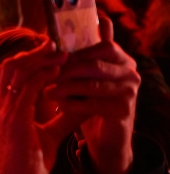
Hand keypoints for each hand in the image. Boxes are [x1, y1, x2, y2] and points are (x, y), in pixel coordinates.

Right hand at [0, 40, 73, 173]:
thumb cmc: (29, 165)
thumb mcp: (50, 136)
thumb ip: (63, 119)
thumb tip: (84, 106)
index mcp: (6, 109)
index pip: (8, 74)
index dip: (27, 59)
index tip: (50, 52)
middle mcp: (2, 105)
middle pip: (9, 66)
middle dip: (31, 53)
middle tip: (55, 44)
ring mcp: (6, 110)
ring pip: (16, 71)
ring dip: (38, 59)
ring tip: (59, 53)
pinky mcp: (15, 117)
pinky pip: (27, 86)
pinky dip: (42, 74)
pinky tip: (58, 70)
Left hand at [51, 17, 138, 173]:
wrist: (105, 137)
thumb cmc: (90, 101)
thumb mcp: (84, 77)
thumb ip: (77, 56)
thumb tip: (50, 36)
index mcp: (122, 59)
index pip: (103, 45)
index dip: (76, 50)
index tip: (51, 54)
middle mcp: (131, 72)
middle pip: (95, 64)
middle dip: (65, 69)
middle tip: (43, 74)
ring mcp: (130, 92)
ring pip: (92, 84)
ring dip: (65, 87)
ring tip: (44, 91)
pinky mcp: (123, 111)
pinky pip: (92, 104)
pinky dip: (71, 104)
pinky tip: (57, 105)